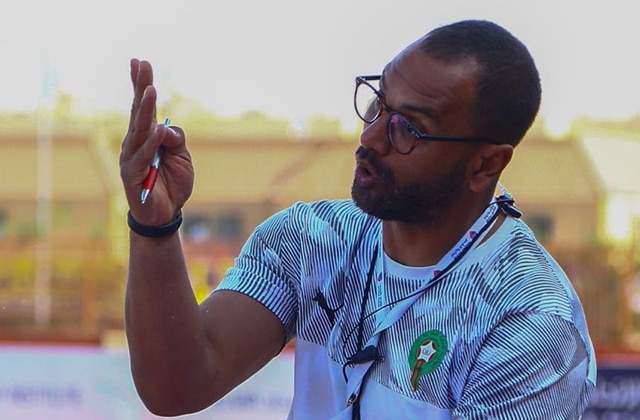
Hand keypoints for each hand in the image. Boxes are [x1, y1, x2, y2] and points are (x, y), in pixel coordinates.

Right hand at [120, 59, 193, 225]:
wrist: (166, 214)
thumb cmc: (172, 183)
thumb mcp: (182, 158)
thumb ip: (176, 140)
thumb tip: (166, 128)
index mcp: (147, 136)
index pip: (143, 107)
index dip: (141, 84)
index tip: (140, 62)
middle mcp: (135, 143)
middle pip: (138, 111)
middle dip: (140, 86)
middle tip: (140, 64)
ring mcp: (131, 157)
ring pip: (139, 130)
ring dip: (145, 109)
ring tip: (150, 89)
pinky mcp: (132, 174)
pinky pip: (143, 156)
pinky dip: (152, 144)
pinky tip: (158, 131)